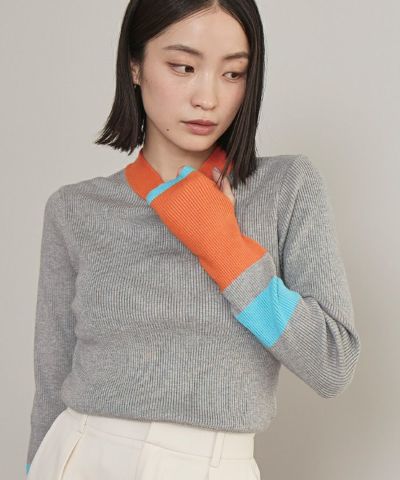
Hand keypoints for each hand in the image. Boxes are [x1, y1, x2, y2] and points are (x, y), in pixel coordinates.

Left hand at [147, 164, 265, 290]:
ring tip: (182, 211)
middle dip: (180, 190)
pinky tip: (172, 214)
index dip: (188, 181)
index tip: (192, 192)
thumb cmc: (224, 221)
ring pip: (164, 190)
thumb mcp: (228, 199)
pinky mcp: (164, 211)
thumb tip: (213, 169)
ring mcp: (172, 199)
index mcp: (196, 179)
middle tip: (188, 204)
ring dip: (170, 197)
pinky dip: (160, 205)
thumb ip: (222, 182)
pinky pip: (156, 201)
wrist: (215, 242)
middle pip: (174, 182)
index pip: (183, 171)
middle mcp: (182, 186)